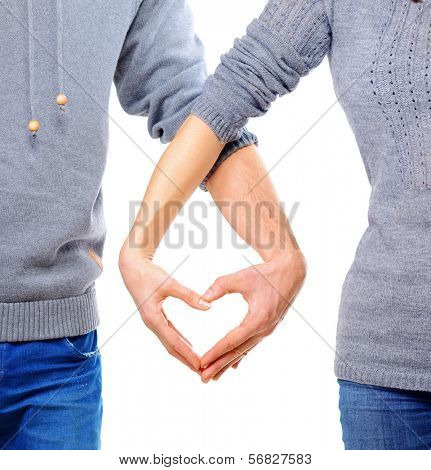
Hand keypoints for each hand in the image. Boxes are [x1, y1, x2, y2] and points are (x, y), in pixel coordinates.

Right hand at [119, 247, 210, 372]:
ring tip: (197, 363)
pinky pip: (169, 333)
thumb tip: (208, 306)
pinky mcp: (155, 316)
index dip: (188, 354)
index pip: (174, 342)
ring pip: (170, 342)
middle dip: (186, 360)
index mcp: (153, 319)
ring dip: (183, 353)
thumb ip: (189, 295)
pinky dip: (179, 341)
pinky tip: (189, 345)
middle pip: (171, 348)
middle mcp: (152, 324)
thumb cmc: (149, 274)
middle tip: (203, 372)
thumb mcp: (170, 284)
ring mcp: (153, 321)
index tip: (200, 365)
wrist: (131, 267)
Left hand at [199, 251, 305, 382]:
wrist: (290, 272)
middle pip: (238, 351)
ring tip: (213, 376)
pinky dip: (240, 355)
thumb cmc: (265, 274)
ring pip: (244, 350)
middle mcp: (264, 329)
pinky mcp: (267, 327)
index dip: (216, 352)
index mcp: (258, 319)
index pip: (233, 340)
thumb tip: (203, 298)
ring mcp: (267, 330)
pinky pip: (251, 345)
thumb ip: (220, 286)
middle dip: (219, 365)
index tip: (202, 362)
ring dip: (228, 363)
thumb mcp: (241, 277)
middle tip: (203, 378)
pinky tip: (233, 365)